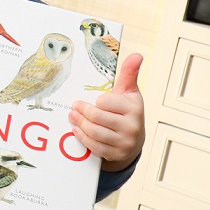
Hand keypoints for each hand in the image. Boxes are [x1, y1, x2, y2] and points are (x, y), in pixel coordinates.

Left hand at [69, 52, 144, 171]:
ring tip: (72, 116)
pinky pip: (94, 146)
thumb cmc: (127, 111)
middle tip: (74, 106)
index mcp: (134, 108)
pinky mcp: (116, 154)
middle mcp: (132, 126)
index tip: (96, 100)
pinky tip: (76, 129)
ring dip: (79, 123)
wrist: (134, 139)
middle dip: (82, 111)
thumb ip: (129, 73)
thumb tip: (137, 55)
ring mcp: (125, 142)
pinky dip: (82, 137)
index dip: (98, 100)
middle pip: (97, 118)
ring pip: (94, 132)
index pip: (106, 102)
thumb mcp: (129, 92)